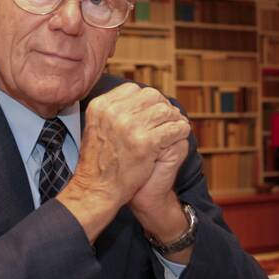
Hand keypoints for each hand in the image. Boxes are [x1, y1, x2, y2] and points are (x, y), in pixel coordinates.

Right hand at [57, 83, 189, 241]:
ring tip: (175, 126)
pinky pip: (173, 128)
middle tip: (167, 118)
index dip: (146, 99)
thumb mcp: (97, 125)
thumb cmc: (100, 160)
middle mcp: (113, 112)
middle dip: (162, 106)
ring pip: (165, 111)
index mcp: (101, 105)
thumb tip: (137, 94)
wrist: (97, 189)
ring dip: (174, 118)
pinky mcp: (145, 143)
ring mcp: (130, 127)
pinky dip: (180, 130)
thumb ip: (113, 109)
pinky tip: (180, 135)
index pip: (133, 89)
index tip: (151, 110)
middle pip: (151, 96)